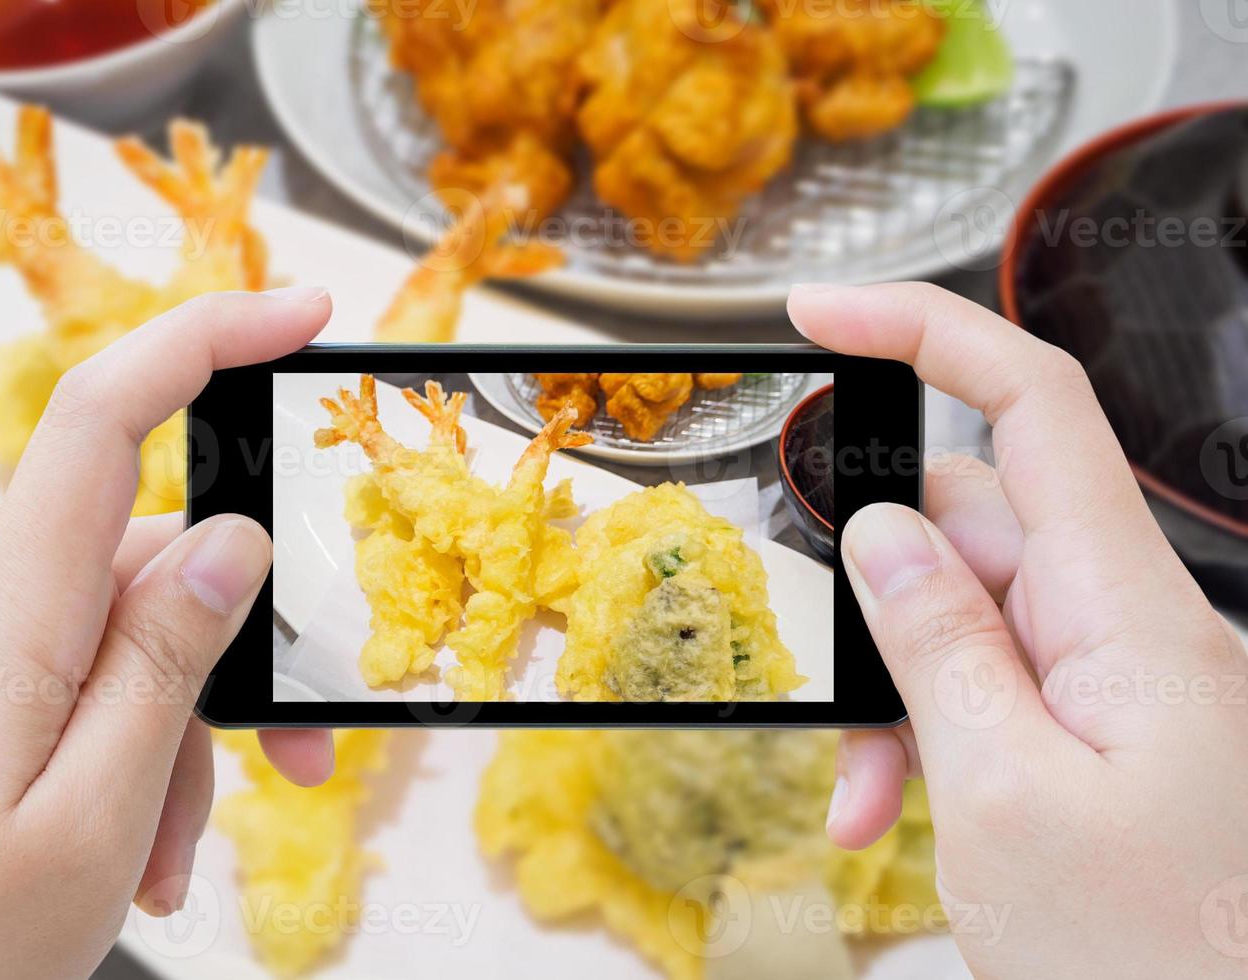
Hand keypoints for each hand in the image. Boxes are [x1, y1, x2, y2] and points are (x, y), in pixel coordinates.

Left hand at [0, 289, 334, 978]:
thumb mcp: (91, 820)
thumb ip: (167, 666)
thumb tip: (234, 545)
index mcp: (8, 619)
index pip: (107, 418)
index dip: (209, 341)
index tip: (300, 316)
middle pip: (151, 567)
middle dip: (234, 658)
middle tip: (295, 765)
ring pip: (121, 642)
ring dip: (176, 736)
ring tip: (166, 857)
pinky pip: (70, 682)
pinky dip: (121, 750)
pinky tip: (124, 844)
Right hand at [792, 283, 1247, 978]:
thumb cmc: (1156, 956)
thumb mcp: (998, 796)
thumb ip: (938, 643)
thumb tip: (885, 531)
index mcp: (1124, 610)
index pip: (1035, 406)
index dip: (927, 332)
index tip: (824, 311)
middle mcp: (1125, 623)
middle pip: (972, 525)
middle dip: (879, 597)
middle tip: (836, 698)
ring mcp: (1113, 678)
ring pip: (964, 617)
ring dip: (894, 692)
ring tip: (868, 798)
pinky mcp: (1097, 727)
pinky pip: (991, 685)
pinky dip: (927, 733)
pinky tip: (895, 811)